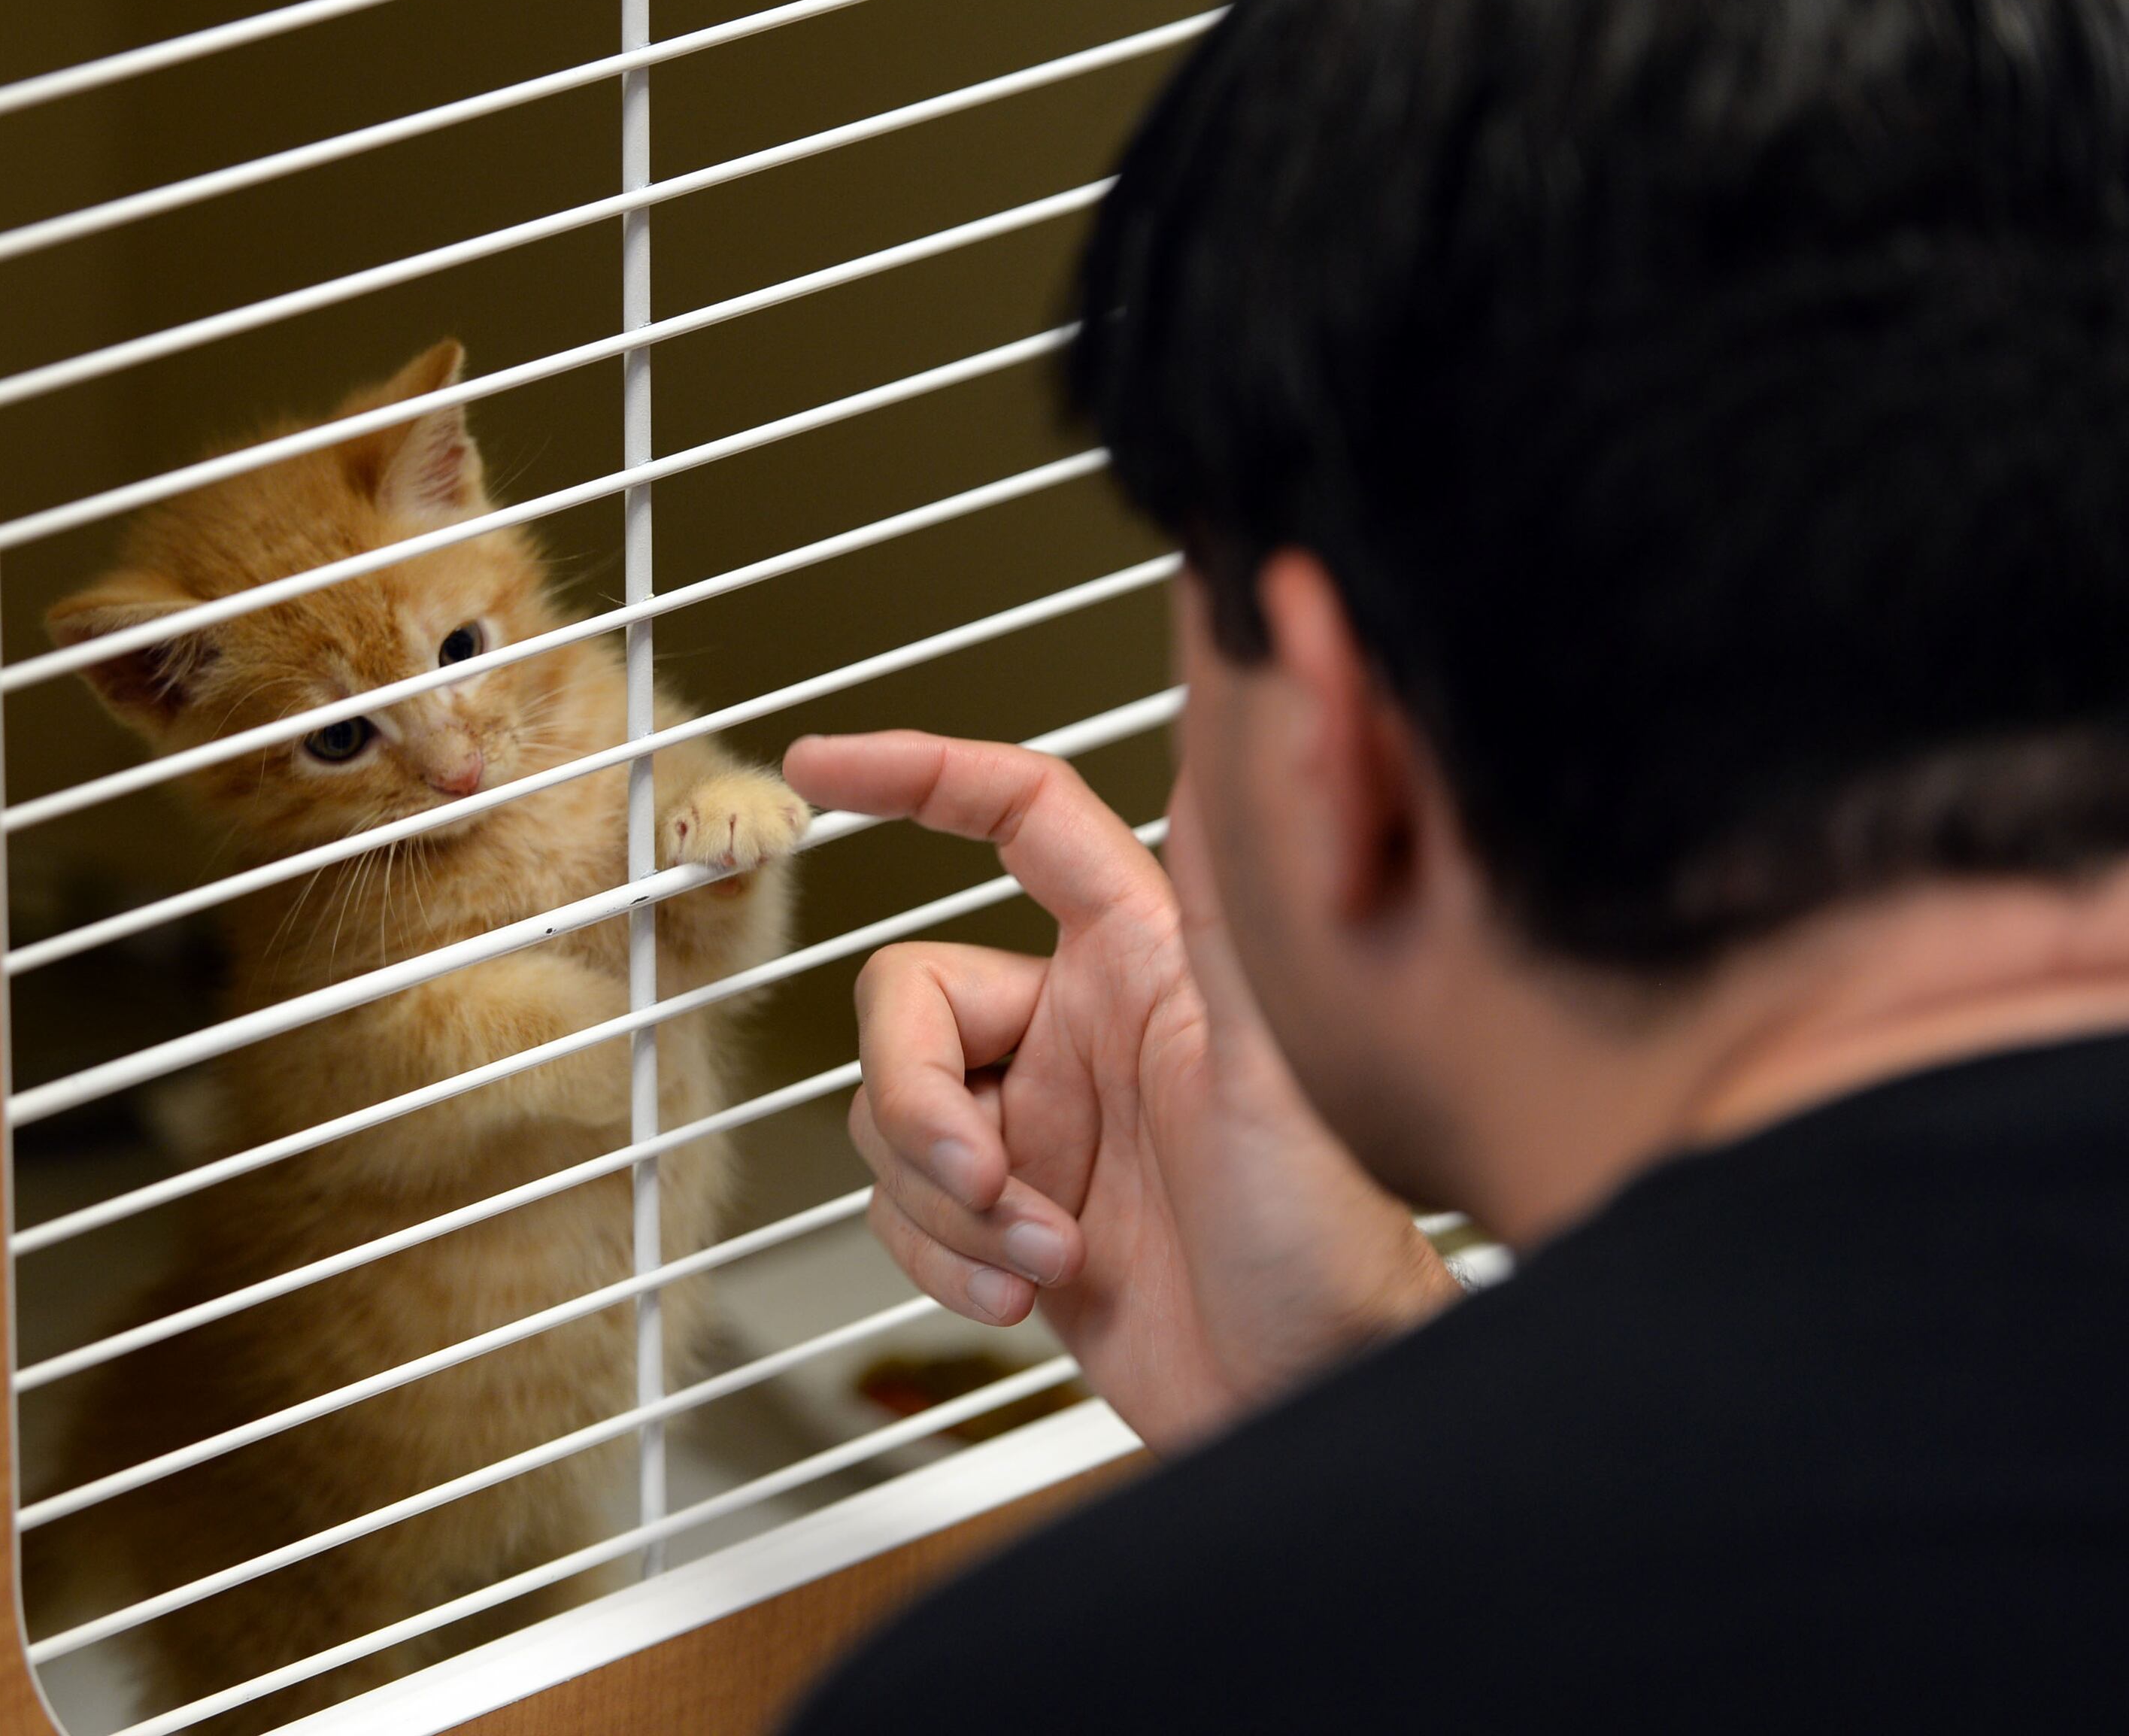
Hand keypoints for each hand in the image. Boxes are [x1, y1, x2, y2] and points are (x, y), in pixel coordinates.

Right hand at [782, 732, 1457, 1451]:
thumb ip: (1234, 926)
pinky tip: (1024, 1299)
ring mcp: (1039, 1124)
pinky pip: (901, 1210)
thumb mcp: (1281, 1079)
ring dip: (948, 1208)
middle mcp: (1077, 1025)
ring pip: (892, 1119)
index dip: (918, 773)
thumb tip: (1236, 761)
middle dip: (917, 1105)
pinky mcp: (1010, 1218)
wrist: (1319, 1398)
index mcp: (1138, 957)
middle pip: (907, 1004)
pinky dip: (940, 1261)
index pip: (1016, 816)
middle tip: (988, 1181)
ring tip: (1053, 1258)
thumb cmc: (1337, 1242)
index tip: (822, 766)